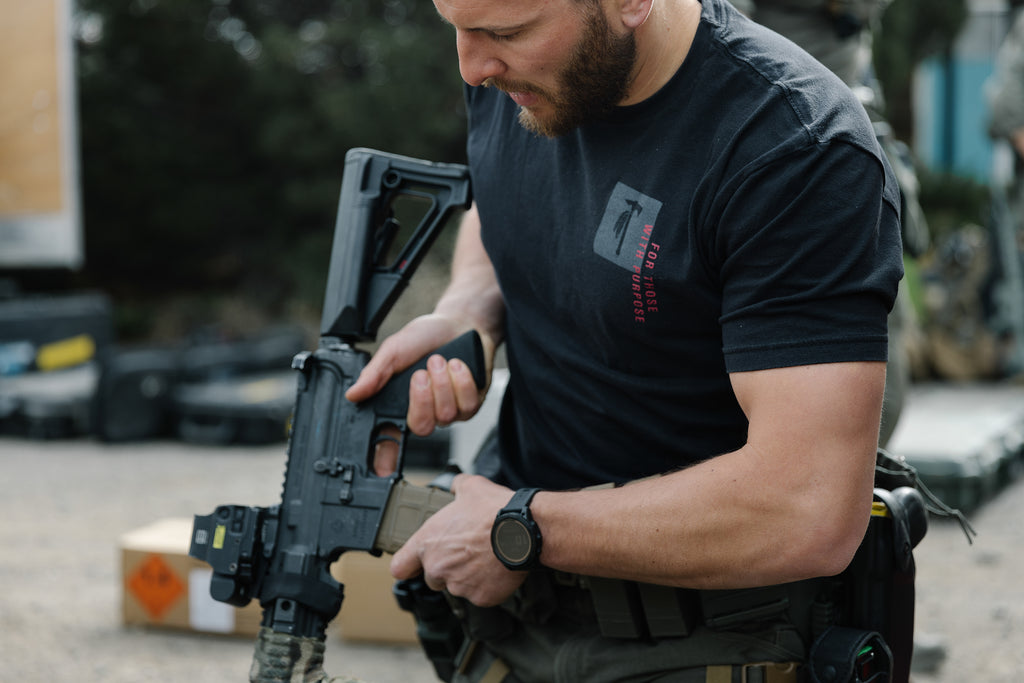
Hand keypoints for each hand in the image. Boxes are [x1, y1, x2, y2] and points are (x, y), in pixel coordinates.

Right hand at [345, 314, 492, 475]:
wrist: (460, 323)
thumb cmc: (426, 336)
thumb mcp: (394, 349)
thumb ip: (375, 373)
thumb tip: (354, 394)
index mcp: (400, 403)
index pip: (389, 438)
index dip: (384, 457)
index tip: (380, 470)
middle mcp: (424, 411)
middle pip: (420, 426)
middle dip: (422, 398)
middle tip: (421, 372)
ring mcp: (449, 411)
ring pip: (446, 414)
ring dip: (443, 383)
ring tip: (440, 360)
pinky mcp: (471, 404)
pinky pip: (467, 404)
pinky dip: (462, 381)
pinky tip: (458, 364)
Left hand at [390, 474, 526, 606]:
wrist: (524, 530)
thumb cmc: (495, 510)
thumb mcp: (470, 486)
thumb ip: (455, 486)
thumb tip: (455, 484)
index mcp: (428, 542)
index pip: (400, 567)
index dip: (408, 565)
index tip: (412, 565)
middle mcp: (438, 567)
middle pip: (433, 577)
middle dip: (447, 568)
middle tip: (467, 552)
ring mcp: (459, 585)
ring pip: (458, 586)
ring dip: (468, 576)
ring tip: (486, 557)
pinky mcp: (480, 597)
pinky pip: (480, 594)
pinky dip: (488, 585)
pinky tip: (497, 568)